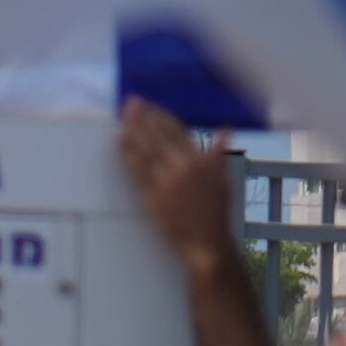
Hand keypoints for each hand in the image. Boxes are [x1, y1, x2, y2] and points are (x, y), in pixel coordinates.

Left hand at [116, 100, 236, 277]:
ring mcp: (166, 182)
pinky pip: (137, 169)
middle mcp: (183, 167)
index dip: (161, 116)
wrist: (209, 244)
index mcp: (202, 161)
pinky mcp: (152, 196)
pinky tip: (119, 139)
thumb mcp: (223, 180)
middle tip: (131, 101)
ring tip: (123, 115)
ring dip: (133, 129)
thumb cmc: (218, 213)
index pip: (177, 130)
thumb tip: (226, 130)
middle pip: (158, 135)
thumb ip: (218, 154)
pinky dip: (127, 152)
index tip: (150, 105)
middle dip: (144, 116)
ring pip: (146, 149)